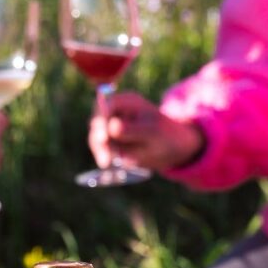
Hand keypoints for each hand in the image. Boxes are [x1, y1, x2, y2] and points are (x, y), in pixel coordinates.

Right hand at [88, 91, 204, 172]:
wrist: (172, 150)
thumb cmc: (166, 136)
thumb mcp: (152, 132)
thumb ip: (132, 130)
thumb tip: (112, 127)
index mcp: (127, 102)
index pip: (105, 104)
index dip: (101, 118)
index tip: (104, 136)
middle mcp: (116, 112)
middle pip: (97, 121)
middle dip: (98, 139)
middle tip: (105, 158)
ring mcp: (111, 128)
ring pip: (96, 138)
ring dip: (101, 151)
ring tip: (108, 163)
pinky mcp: (111, 143)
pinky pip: (101, 150)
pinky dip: (104, 157)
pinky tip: (108, 165)